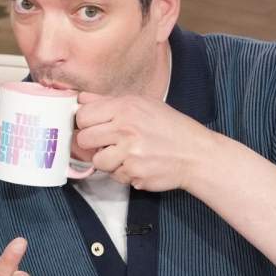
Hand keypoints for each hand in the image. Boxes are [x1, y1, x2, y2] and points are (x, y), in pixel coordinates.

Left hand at [74, 93, 217, 191]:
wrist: (196, 154)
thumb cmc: (170, 127)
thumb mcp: (143, 104)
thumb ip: (109, 101)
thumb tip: (80, 99)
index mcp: (126, 107)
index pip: (82, 115)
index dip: (85, 123)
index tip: (93, 126)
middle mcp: (125, 129)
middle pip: (83, 139)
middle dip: (92, 143)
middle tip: (107, 143)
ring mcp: (129, 153)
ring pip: (96, 161)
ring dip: (107, 160)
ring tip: (124, 155)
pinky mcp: (133, 173)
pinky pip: (113, 175)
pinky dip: (122, 172)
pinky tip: (137, 164)